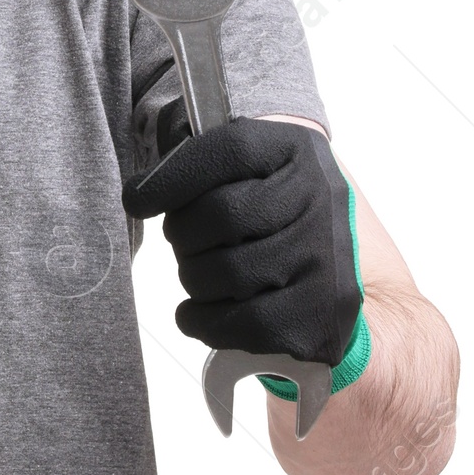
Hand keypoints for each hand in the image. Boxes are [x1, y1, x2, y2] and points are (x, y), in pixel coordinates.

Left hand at [121, 111, 361, 364]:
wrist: (336, 272)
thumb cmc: (269, 213)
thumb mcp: (247, 167)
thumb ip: (200, 163)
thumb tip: (142, 190)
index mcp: (296, 150)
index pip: (228, 151)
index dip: (173, 177)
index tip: (137, 200)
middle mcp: (322, 199)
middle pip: (224, 214)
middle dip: (183, 235)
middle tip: (182, 244)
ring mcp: (327, 259)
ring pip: (229, 272)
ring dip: (193, 279)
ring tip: (198, 275)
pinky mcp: (323, 314)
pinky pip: (245, 324)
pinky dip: (205, 322)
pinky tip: (198, 314)